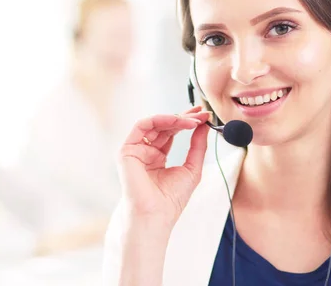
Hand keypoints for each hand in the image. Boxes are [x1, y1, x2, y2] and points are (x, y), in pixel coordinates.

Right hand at [117, 106, 210, 228]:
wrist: (156, 216)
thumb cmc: (171, 200)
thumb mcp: (192, 168)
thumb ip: (197, 146)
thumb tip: (204, 125)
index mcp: (157, 157)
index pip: (171, 133)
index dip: (187, 123)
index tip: (204, 116)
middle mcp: (145, 151)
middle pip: (164, 126)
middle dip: (184, 117)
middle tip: (201, 113)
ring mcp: (135, 150)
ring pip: (153, 123)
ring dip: (175, 118)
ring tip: (193, 119)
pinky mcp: (126, 150)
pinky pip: (142, 126)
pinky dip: (160, 119)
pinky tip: (177, 120)